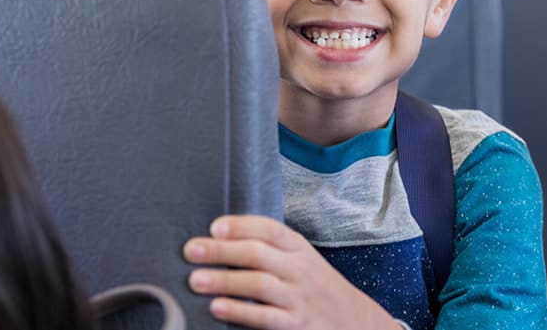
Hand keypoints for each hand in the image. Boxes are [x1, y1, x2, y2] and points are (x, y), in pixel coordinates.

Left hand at [183, 216, 400, 329]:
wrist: (355, 321)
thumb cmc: (316, 287)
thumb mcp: (302, 260)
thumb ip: (272, 249)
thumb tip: (220, 238)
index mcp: (298, 248)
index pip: (270, 229)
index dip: (241, 226)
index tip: (214, 227)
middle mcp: (298, 270)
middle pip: (258, 254)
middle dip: (222, 251)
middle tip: (191, 250)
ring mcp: (298, 298)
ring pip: (258, 284)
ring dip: (225, 280)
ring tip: (195, 279)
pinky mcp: (296, 325)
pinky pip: (265, 317)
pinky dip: (239, 311)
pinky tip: (217, 308)